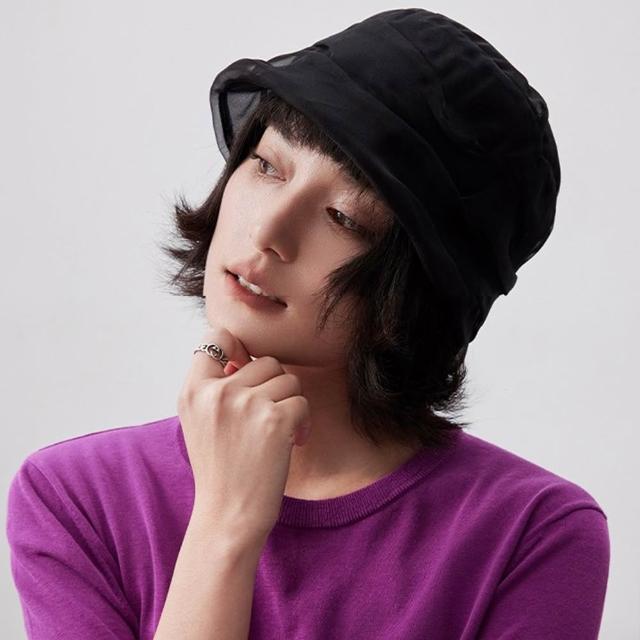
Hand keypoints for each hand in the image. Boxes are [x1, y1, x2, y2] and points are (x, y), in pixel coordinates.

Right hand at [177, 323, 311, 547]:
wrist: (227, 516)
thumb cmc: (220, 469)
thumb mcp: (200, 421)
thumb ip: (215, 386)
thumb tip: (244, 354)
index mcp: (193, 391)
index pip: (216, 337)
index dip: (237, 347)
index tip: (244, 367)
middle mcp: (216, 392)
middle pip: (266, 361)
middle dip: (274, 387)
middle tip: (267, 418)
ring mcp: (245, 404)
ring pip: (289, 380)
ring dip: (291, 404)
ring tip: (278, 433)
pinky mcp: (274, 420)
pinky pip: (302, 402)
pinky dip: (303, 422)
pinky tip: (292, 443)